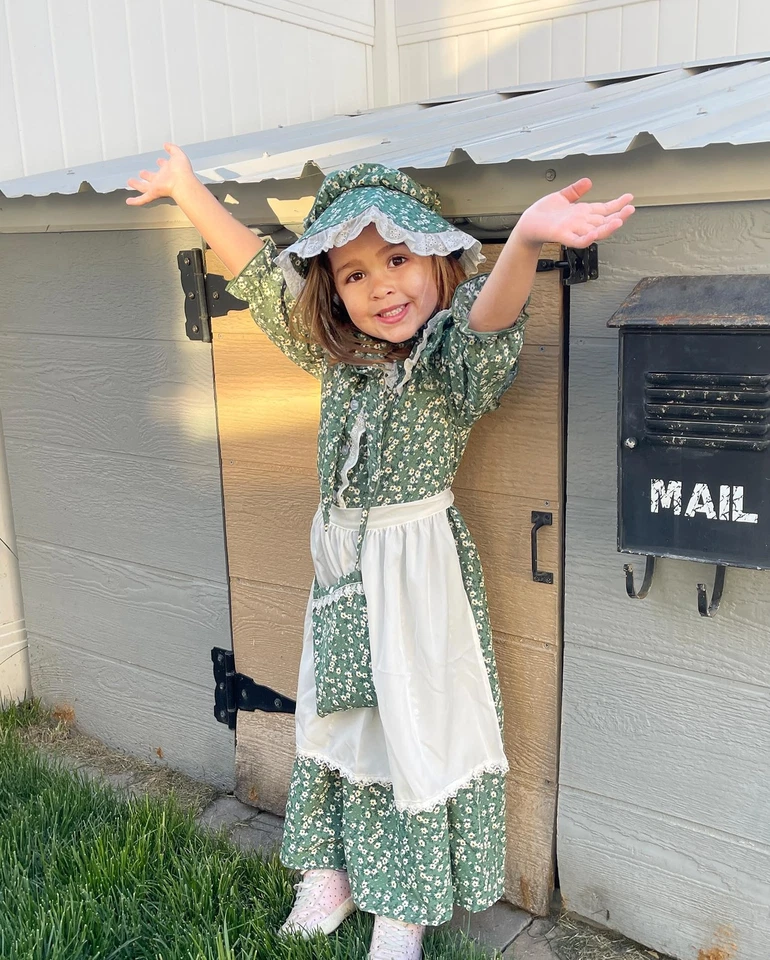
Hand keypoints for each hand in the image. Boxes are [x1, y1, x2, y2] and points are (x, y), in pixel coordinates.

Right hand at [125, 142, 195, 204]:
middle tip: (142, 173)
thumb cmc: (183, 171)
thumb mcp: (178, 154)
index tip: (159, 160)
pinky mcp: (153, 193)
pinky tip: (129, 202)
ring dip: (137, 184)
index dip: (162, 163)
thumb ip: (172, 148)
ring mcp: (157, 187)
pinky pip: (143, 199)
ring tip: (131, 182)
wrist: (182, 182)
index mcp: (169, 170)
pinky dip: (135, 201)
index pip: (165, 166)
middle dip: (147, 175)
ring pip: (144, 187)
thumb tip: (166, 144)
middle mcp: (163, 179)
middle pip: (153, 177)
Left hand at [515, 178, 634, 247]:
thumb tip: (588, 181)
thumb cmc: (542, 214)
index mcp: (582, 213)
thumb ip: (575, 190)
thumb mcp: (561, 197)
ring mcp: (573, 230)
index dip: (617, 203)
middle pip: (604, 220)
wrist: (527, 225)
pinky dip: (587, 238)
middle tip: (630, 210)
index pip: (604, 208)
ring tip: (619, 221)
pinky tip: (594, 234)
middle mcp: (580, 222)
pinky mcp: (563, 236)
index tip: (629, 198)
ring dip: (608, 227)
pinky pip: (577, 241)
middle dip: (618, 216)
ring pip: (595, 231)